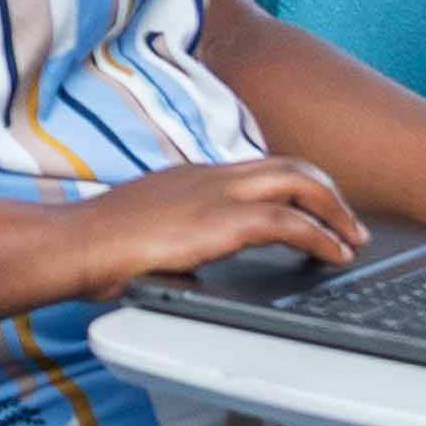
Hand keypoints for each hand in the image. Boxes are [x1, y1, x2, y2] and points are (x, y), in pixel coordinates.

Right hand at [72, 156, 365, 297]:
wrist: (73, 244)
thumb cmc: (97, 246)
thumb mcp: (147, 230)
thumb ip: (178, 235)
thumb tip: (191, 259)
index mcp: (194, 176)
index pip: (262, 168)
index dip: (300, 188)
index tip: (318, 212)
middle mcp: (211, 175)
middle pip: (291, 166)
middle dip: (330, 195)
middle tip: (351, 226)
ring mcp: (216, 194)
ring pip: (299, 184)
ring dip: (336, 212)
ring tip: (352, 240)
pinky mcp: (219, 223)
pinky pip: (288, 222)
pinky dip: (320, 237)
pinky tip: (333, 256)